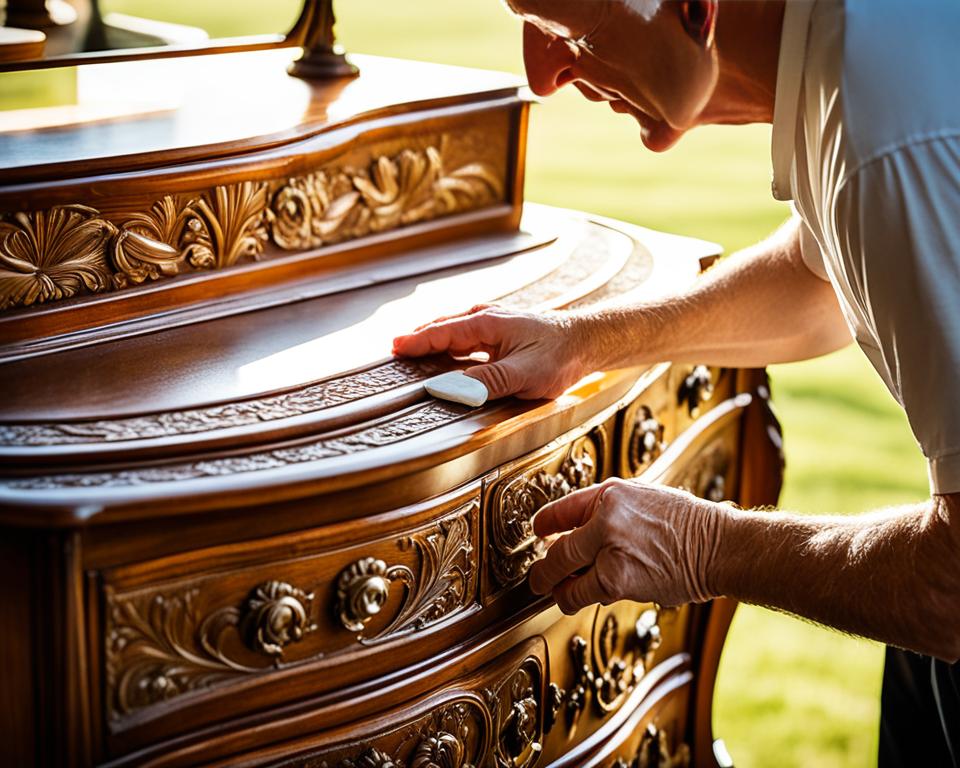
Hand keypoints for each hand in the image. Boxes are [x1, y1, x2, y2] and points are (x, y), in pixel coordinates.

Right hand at [392, 304, 594, 399]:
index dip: (417, 341)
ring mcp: (494, 325)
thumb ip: (488, 382)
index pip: (443, 332)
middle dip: (419, 337)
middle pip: (444, 327)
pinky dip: (450, 344)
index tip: (395, 348)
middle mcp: (488, 319)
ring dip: (434, 340)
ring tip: (413, 352)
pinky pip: (467, 337)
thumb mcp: (525, 374)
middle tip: (396, 350)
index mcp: (488, 324)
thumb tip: (453, 388)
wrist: (587, 341)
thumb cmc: (561, 355)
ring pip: (455, 331)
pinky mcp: (501, 335)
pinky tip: (446, 356)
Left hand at [527, 478, 727, 613]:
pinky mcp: (615, 578)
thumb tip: (582, 533)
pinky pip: (581, 593)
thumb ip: (612, 512)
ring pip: (564, 574)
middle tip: (537, 578)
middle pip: (558, 548)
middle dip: (544, 568)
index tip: (538, 532)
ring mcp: (608, 547)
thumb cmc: (689, 525)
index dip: (544, 523)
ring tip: (556, 592)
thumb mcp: (645, 499)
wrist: (718, 546)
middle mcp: (605, 516)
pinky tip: (575, 599)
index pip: (563, 508)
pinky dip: (574, 599)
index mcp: (611, 493)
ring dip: (557, 588)